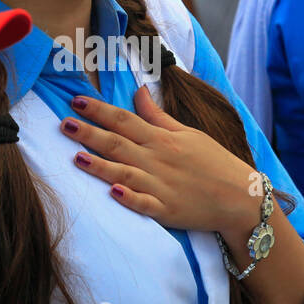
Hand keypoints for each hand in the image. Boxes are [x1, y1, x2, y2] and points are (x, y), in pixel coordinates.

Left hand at [60, 86, 261, 233]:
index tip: (76, 100)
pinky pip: (145, 205)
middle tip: (63, 123)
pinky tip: (113, 193)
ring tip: (76, 156)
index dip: (99, 110)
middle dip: (90, 133)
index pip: (125, 120)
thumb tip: (139, 91)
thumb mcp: (187, 133)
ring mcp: (162, 186)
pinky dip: (130, 198)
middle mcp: (158, 160)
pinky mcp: (167, 211)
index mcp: (162, 139)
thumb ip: (158, 116)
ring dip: (100, 165)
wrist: (241, 196)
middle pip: (118, 143)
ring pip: (125, 173)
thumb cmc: (213, 162)